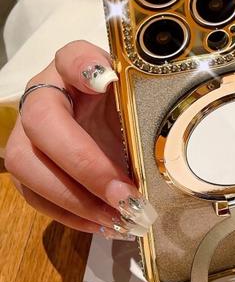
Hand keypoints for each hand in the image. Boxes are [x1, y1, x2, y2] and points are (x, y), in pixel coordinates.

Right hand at [5, 40, 157, 238]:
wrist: (116, 121)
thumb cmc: (132, 107)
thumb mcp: (144, 98)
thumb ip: (147, 101)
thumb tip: (160, 136)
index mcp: (73, 69)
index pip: (71, 57)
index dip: (83, 67)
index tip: (105, 81)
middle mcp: (44, 97)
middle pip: (41, 124)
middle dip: (84, 166)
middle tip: (126, 195)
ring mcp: (30, 134)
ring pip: (28, 167)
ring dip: (76, 200)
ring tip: (120, 218)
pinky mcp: (32, 168)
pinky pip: (36, 196)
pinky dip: (73, 216)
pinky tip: (107, 225)